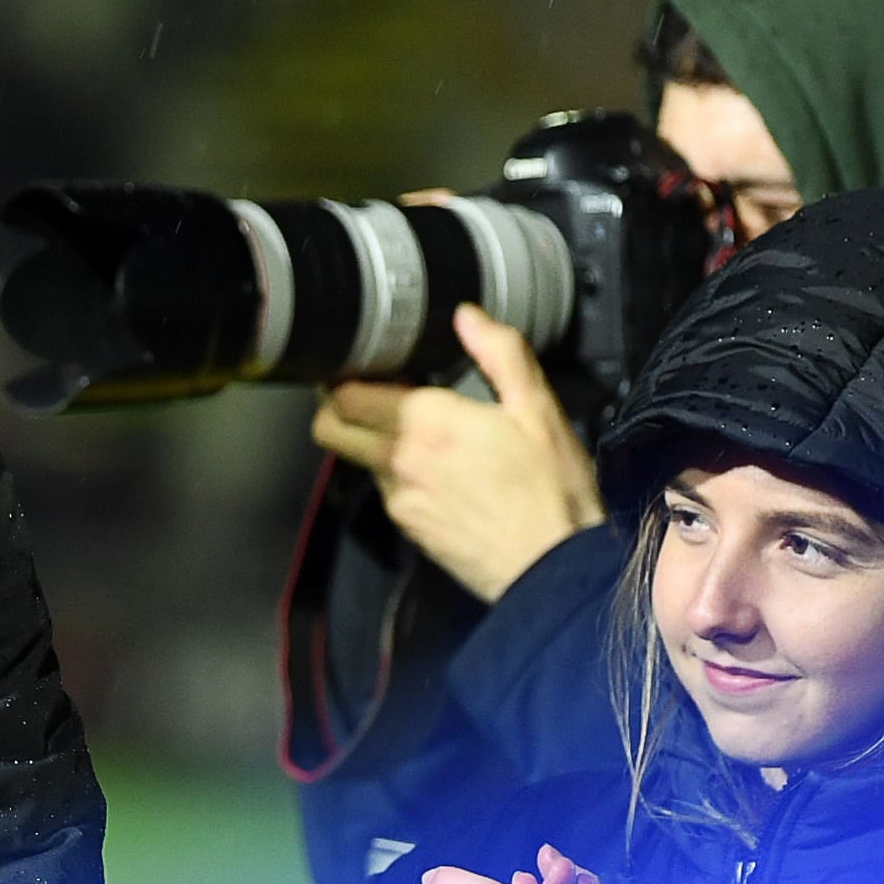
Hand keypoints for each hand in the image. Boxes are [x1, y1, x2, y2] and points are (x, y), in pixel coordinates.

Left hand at [309, 303, 604, 601]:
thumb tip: (466, 315)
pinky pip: (384, 490)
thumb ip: (500, 353)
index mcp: (425, 422)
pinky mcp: (407, 528)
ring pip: (357, 459)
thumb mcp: (538, 409)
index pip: (344, 394)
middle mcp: (398, 460)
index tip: (363, 365)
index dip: (344, 376)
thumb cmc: (551, 488)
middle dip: (336, 406)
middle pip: (330, 427)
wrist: (553, 568)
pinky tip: (432, 468)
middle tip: (364, 392)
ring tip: (408, 428)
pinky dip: (395, 473)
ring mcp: (397, 498)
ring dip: (370, 441)